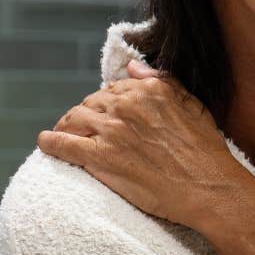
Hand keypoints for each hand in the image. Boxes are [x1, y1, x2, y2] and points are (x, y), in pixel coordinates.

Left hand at [36, 60, 244, 227]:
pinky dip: (50, 142)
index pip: (112, 89)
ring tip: (64, 134)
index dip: (107, 103)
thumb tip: (133, 66)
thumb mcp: (193, 105)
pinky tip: (46, 143)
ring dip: (66, 126)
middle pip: (90, 103)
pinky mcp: (99, 158)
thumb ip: (162, 81)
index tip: (107, 115)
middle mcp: (127, 106)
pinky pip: (62, 144)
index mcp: (149, 90)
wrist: (208, 188)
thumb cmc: (205, 151)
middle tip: (86, 129)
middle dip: (85, 114)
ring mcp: (111, 131)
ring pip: (72, 120)